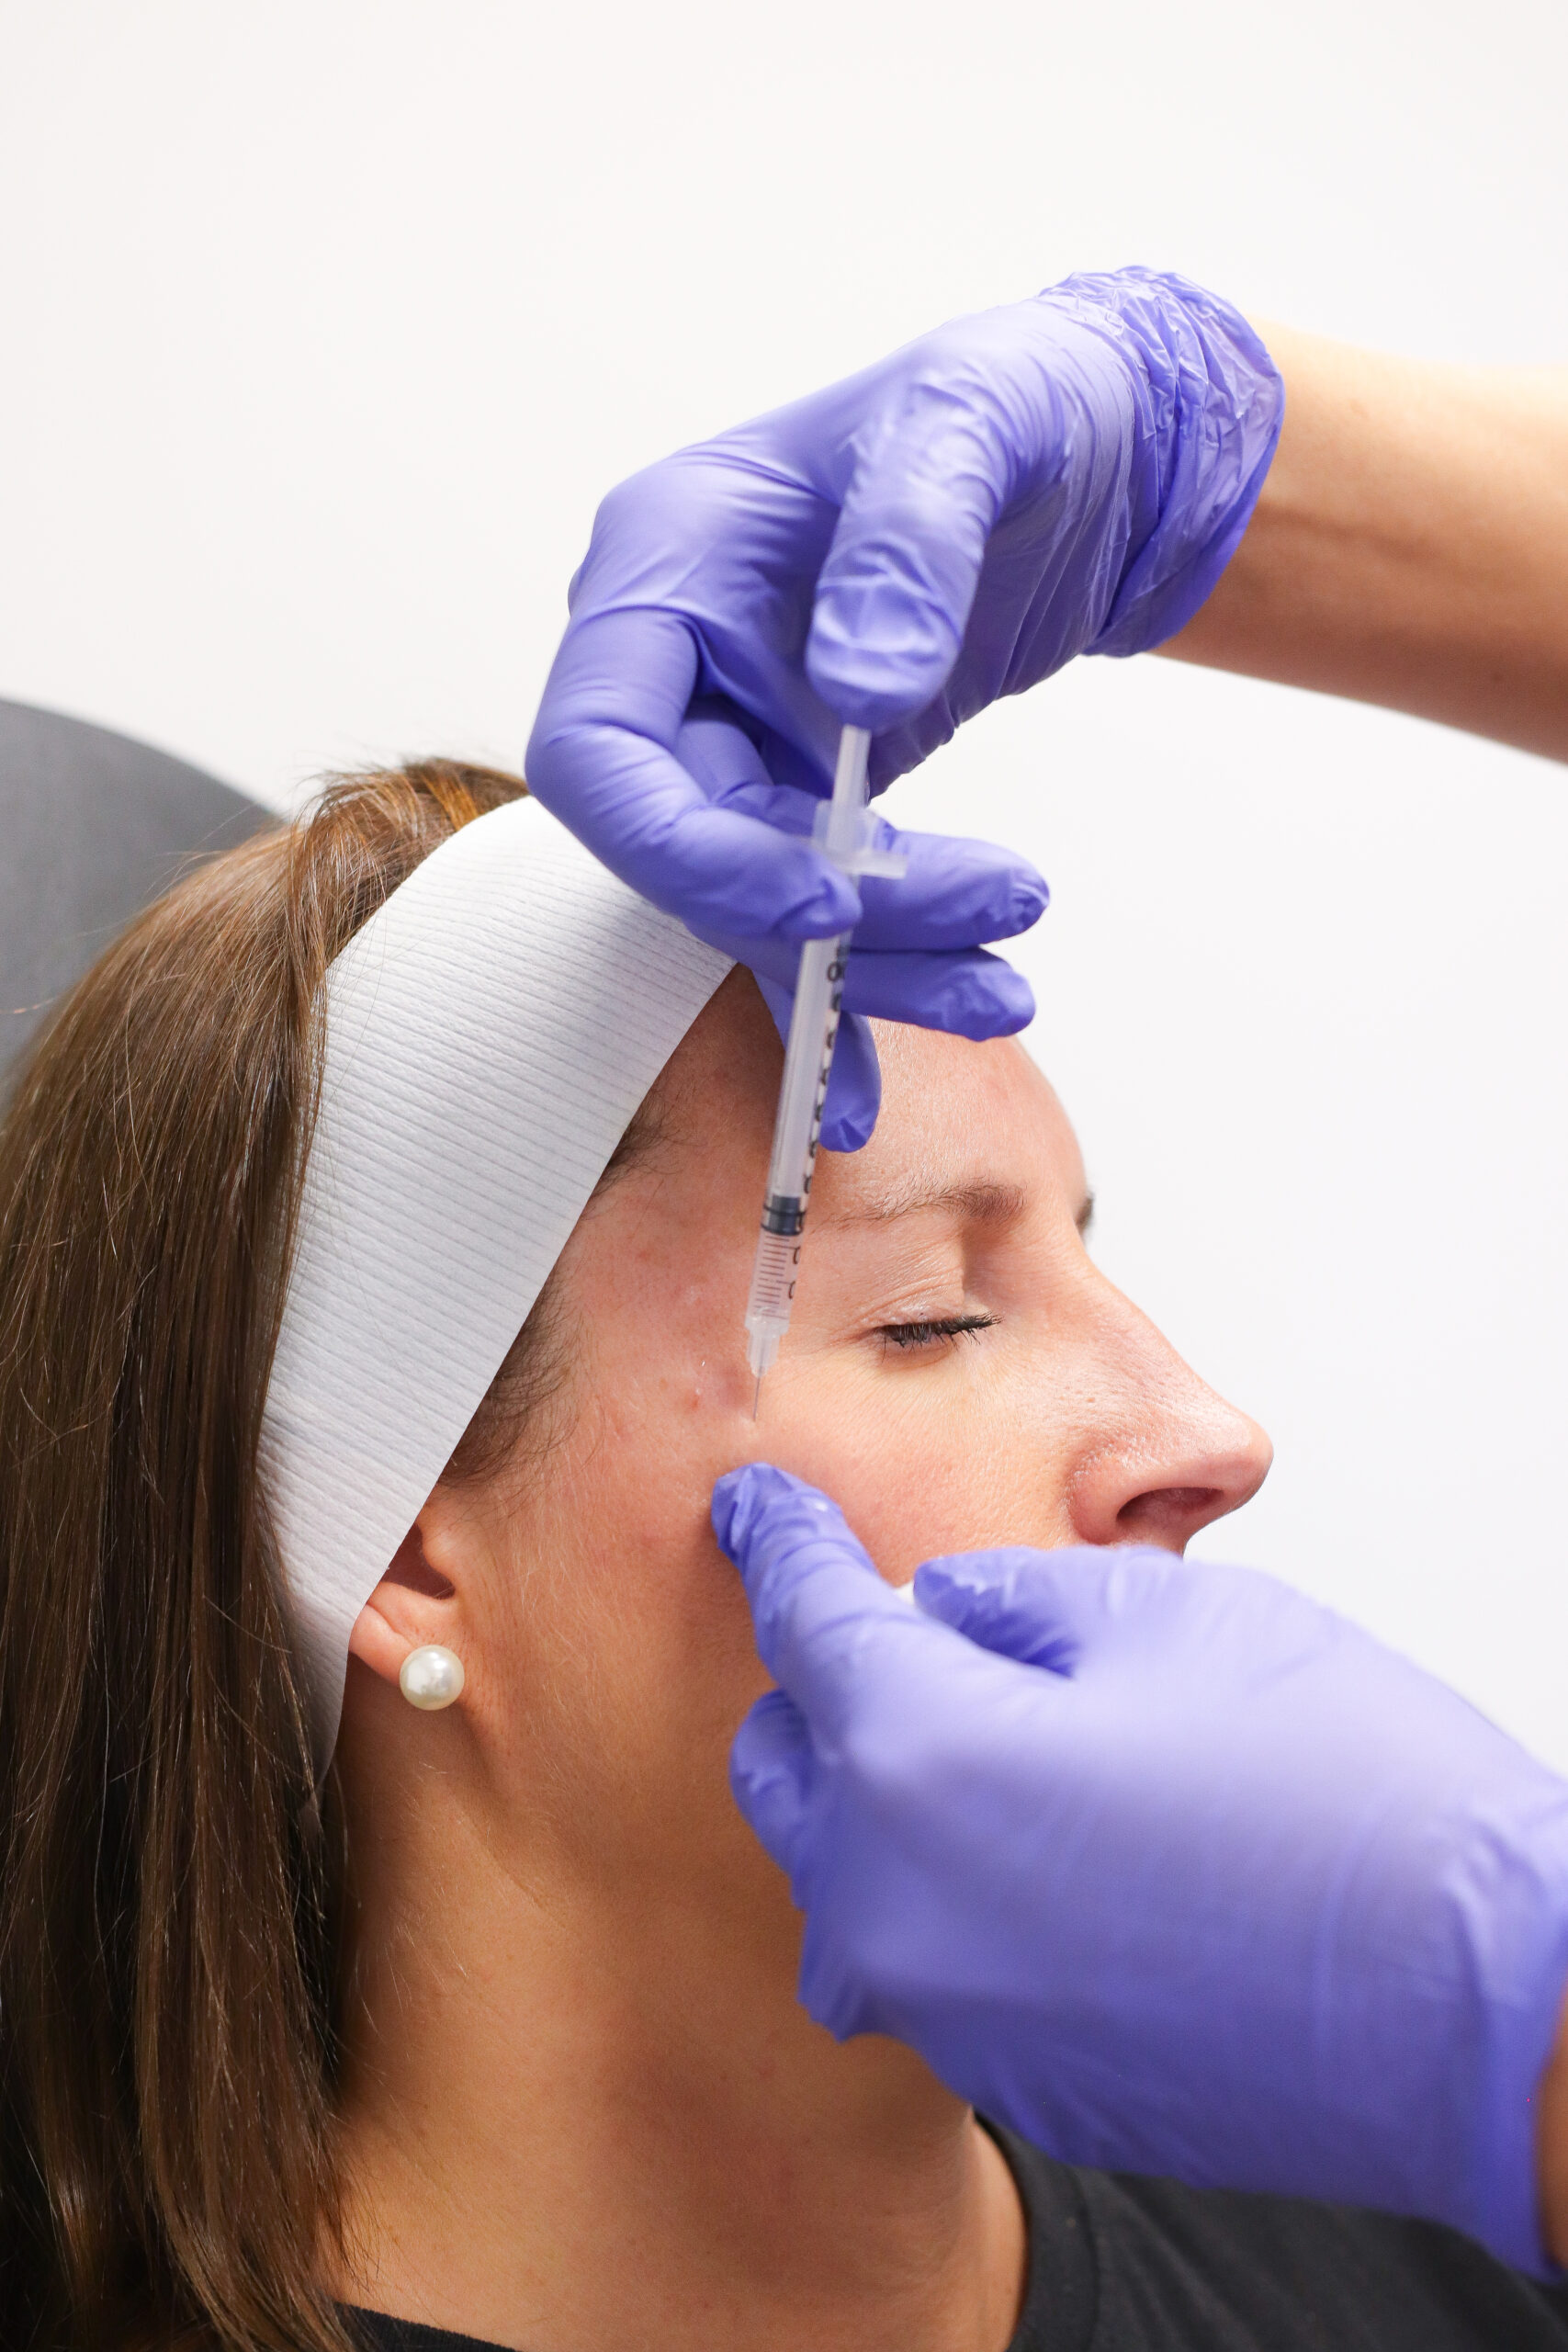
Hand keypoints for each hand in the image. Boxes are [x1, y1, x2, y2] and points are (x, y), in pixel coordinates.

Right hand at [527, 269, 1281, 1143]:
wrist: (1091, 449)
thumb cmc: (1014, 402)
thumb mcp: (975, 424)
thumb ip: (910, 538)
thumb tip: (862, 685)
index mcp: (665, 564)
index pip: (596, 752)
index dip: (690, 852)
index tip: (828, 905)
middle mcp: (678, 666)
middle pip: (691, 848)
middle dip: (827, 922)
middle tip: (989, 924)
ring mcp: (738, 734)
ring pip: (757, 900)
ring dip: (869, 973)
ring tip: (1001, 993)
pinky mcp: (806, 789)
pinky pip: (804, 913)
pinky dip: (852, 995)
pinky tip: (885, 1076)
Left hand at [713, 1462, 1567, 2273]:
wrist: (1479, 2010)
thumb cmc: (1347, 1793)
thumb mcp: (1169, 1621)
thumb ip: (1015, 1601)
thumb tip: (944, 1609)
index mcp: (920, 1754)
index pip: (802, 1622)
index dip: (776, 1545)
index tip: (755, 1509)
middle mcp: (897, 1901)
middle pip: (789, 1764)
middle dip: (828, 1688)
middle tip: (912, 1639)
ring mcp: (948, 2010)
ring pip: (848, 1877)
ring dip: (887, 1803)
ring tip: (1000, 1753)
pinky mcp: (1012, 2077)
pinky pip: (931, 1964)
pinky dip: (956, 1899)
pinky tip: (1066, 1862)